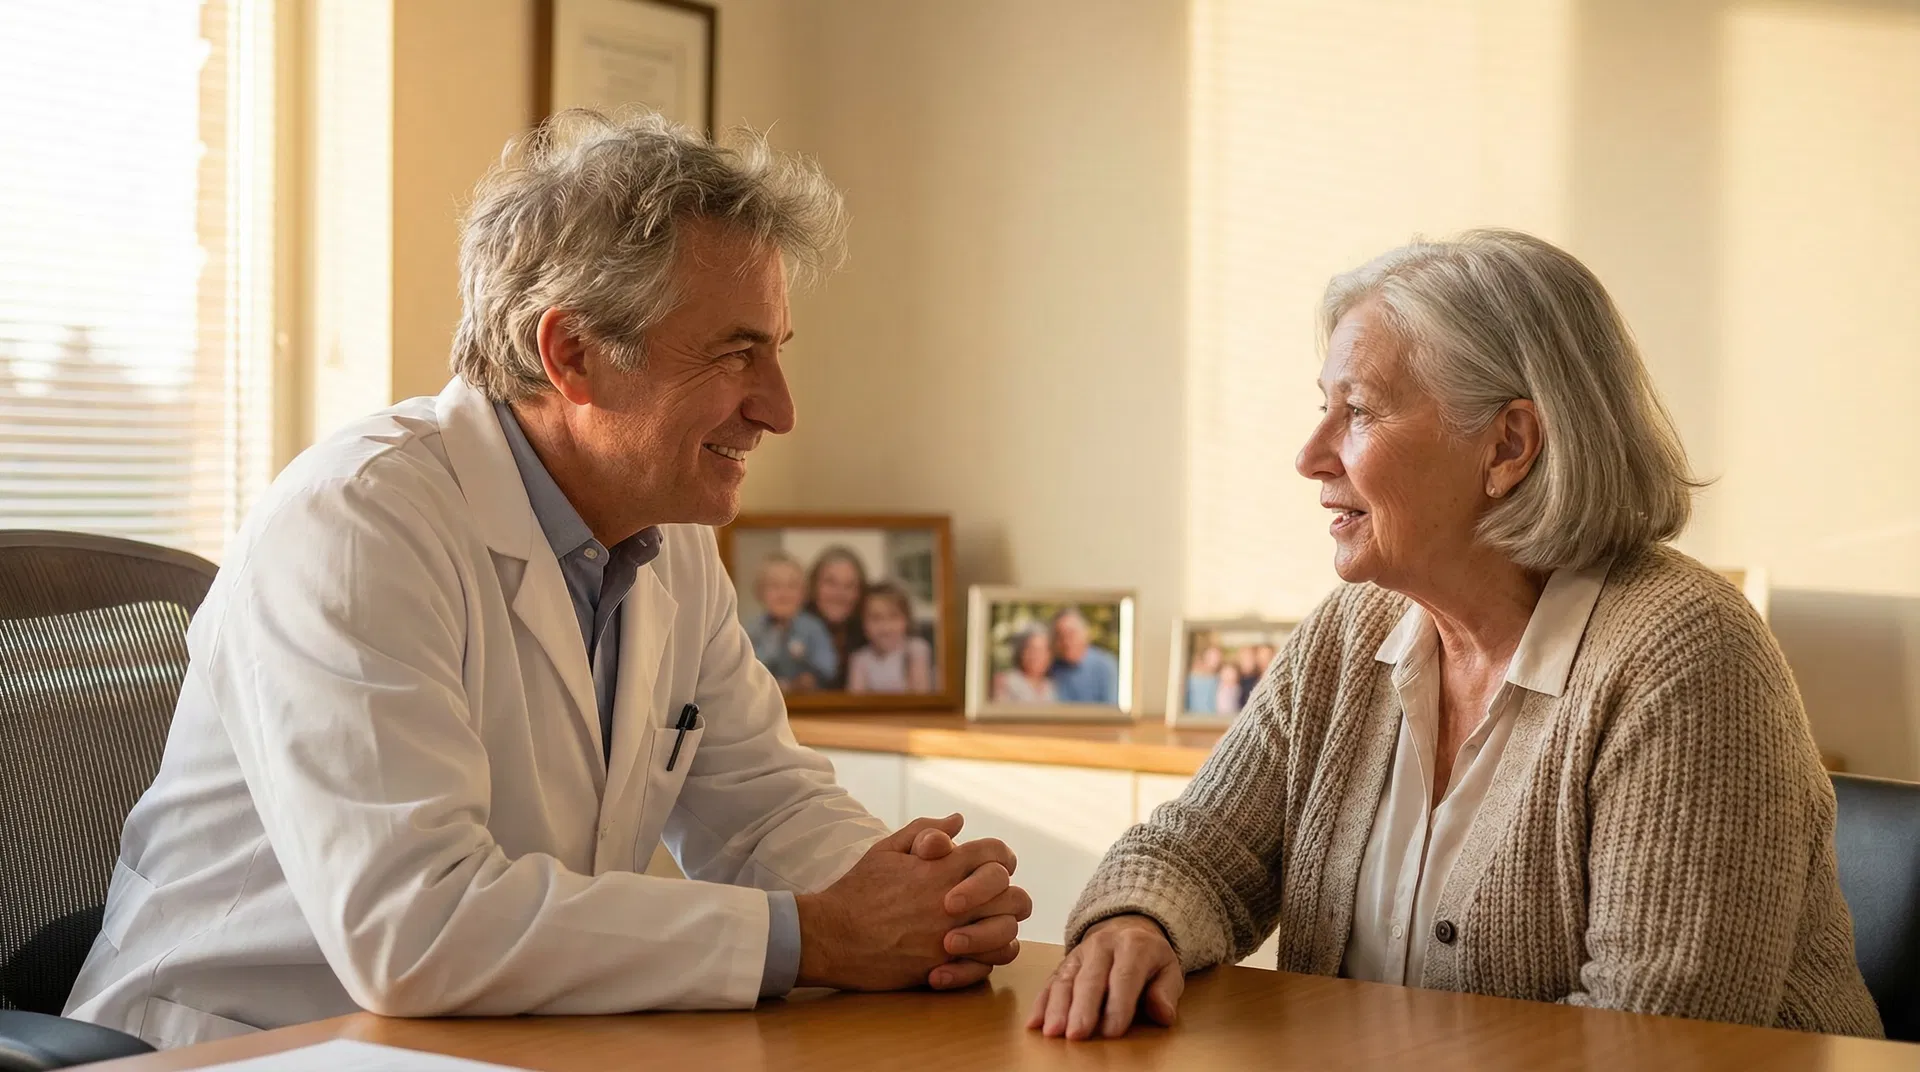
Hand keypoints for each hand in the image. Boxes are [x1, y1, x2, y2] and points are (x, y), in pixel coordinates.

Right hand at [795, 814, 1032, 991]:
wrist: (831, 936)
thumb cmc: (857, 890)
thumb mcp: (886, 850)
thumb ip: (925, 831)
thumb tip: (958, 821)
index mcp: (943, 868)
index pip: (997, 854)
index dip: (1002, 859)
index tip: (993, 869)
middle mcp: (954, 901)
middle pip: (1015, 898)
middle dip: (1008, 898)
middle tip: (993, 904)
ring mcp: (951, 936)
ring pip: (1007, 935)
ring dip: (1001, 931)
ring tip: (983, 930)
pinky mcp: (942, 966)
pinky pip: (987, 966)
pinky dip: (984, 961)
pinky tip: (969, 954)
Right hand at [1027, 914, 1182, 1039]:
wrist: (1128, 927)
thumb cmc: (1149, 957)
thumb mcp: (1169, 969)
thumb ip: (1166, 992)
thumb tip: (1163, 1014)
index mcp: (1134, 946)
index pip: (1124, 977)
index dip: (1118, 1005)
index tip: (1112, 1031)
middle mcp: (1103, 945)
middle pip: (1090, 979)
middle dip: (1082, 1008)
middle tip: (1077, 1035)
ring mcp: (1080, 953)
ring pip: (1065, 980)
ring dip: (1057, 1008)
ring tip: (1052, 1032)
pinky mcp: (1064, 962)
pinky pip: (1050, 981)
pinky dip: (1041, 1003)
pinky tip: (1034, 1022)